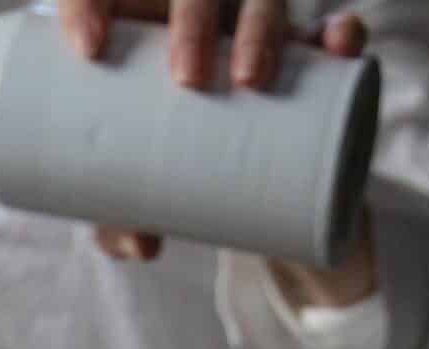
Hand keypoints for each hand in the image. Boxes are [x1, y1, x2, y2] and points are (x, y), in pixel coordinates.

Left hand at [58, 0, 373, 300]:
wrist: (241, 196)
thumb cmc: (162, 178)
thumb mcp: (133, 198)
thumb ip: (121, 220)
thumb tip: (140, 245)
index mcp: (140, 28)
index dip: (90, 4)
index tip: (87, 49)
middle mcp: (198, 17)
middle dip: (192, 18)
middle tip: (187, 78)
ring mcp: (255, 32)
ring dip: (261, 24)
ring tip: (251, 78)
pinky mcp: (308, 62)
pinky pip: (331, 34)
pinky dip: (341, 32)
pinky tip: (341, 39)